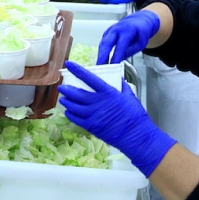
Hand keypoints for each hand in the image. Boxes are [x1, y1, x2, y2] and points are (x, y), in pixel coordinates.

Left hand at [58, 61, 174, 176]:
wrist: (136, 135)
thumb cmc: (135, 115)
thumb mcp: (130, 96)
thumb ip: (122, 85)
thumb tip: (118, 78)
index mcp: (108, 92)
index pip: (89, 78)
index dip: (77, 70)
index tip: (69, 64)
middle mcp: (98, 102)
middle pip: (77, 93)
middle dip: (67, 89)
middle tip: (61, 87)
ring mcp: (93, 115)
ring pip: (74, 106)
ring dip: (67, 102)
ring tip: (63, 99)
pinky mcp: (91, 127)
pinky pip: (76, 119)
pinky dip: (70, 114)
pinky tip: (68, 112)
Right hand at [97, 10, 159, 63]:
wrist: (138, 21)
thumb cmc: (140, 32)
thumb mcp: (140, 43)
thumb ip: (130, 51)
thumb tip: (119, 60)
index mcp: (128, 30)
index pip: (120, 45)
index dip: (116, 55)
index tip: (113, 65)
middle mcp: (117, 29)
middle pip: (107, 43)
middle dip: (102, 55)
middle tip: (100, 66)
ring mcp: (110, 30)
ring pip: (103, 43)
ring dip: (100, 55)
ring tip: (100, 66)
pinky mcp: (107, 33)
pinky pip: (103, 43)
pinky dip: (101, 52)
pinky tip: (102, 60)